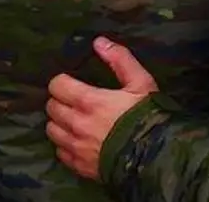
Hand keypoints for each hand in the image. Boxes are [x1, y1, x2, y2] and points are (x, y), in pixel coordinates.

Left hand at [45, 37, 158, 180]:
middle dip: (60, 101)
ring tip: (73, 120)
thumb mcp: (141, 83)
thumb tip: (99, 42)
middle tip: (73, 101)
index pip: (57, 85)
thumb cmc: (148, 116)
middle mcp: (77, 125)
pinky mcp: (80, 166)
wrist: (156, 157)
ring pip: (52, 131)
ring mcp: (77, 148)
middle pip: (52, 108)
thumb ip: (119, 60)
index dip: (63, 81)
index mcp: (89, 101)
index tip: (71, 83)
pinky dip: (65, 145)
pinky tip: (78, 141)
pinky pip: (60, 153)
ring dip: (59, 123)